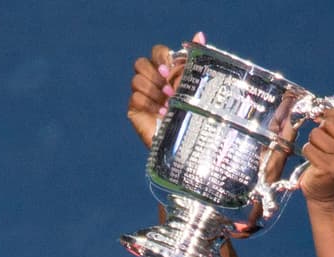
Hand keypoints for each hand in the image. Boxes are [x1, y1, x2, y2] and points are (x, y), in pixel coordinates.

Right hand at [126, 32, 204, 147]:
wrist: (188, 144)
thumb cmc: (195, 115)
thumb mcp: (197, 86)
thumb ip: (195, 60)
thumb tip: (199, 34)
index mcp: (167, 71)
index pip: (157, 52)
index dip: (161, 57)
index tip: (169, 69)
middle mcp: (152, 80)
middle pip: (141, 63)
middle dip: (155, 76)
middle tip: (169, 90)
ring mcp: (141, 94)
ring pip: (136, 80)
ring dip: (154, 92)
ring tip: (169, 105)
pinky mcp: (134, 109)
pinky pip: (135, 98)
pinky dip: (150, 105)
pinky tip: (163, 114)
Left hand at [299, 85, 333, 205]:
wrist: (329, 193)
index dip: (332, 117)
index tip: (332, 130)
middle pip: (329, 122)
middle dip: (322, 132)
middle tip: (328, 148)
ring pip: (317, 135)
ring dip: (314, 145)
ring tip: (322, 156)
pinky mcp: (330, 168)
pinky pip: (309, 148)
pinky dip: (309, 155)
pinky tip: (316, 164)